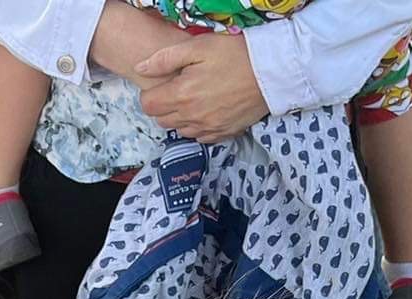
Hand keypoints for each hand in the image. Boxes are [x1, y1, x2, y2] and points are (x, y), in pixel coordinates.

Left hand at [134, 33, 267, 143]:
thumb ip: (165, 59)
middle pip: (161, 120)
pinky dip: (198, 127)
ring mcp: (207, 129)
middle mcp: (192, 117)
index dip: (150, 94)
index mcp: (182, 95)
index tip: (162, 84)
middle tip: (178, 89)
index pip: (148, 106)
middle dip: (164, 106)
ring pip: (179, 130)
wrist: (270, 72)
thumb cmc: (234, 55)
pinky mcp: (223, 134)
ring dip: (180, 118)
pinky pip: (200, 137)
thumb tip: (141, 68)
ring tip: (194, 98)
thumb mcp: (198, 47)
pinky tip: (207, 111)